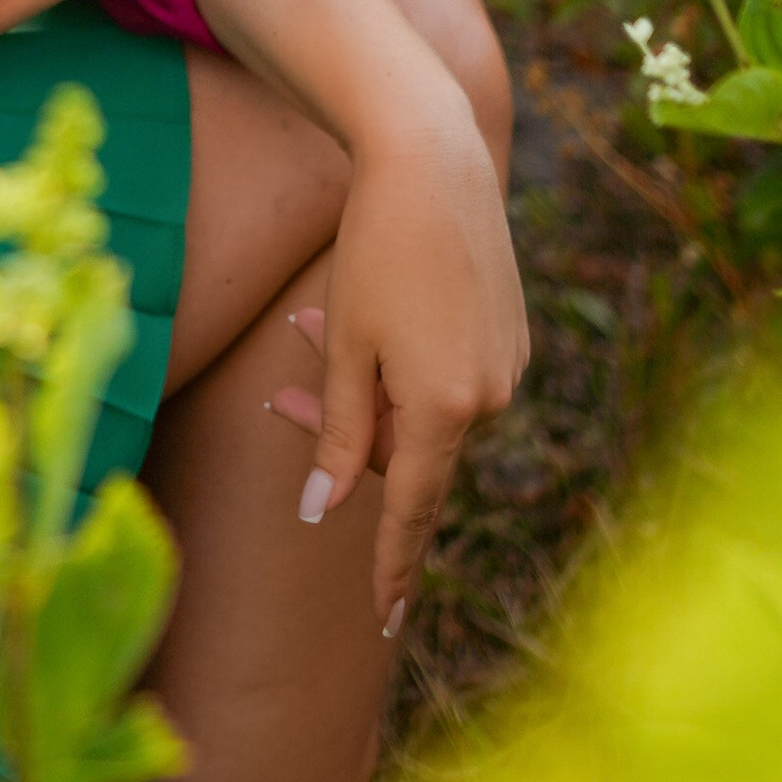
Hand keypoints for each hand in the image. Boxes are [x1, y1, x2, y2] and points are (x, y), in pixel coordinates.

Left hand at [272, 105, 529, 628]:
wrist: (433, 158)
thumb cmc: (375, 250)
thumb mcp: (343, 347)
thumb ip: (336, 434)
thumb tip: (324, 513)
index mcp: (445, 412)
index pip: (411, 512)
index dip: (392, 568)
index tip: (383, 623)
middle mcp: (488, 398)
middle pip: (404, 450)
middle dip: (340, 432)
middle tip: (273, 395)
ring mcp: (505, 365)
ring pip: (420, 407)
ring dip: (363, 386)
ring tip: (303, 325)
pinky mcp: (507, 332)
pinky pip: (444, 372)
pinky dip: (398, 360)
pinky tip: (355, 309)